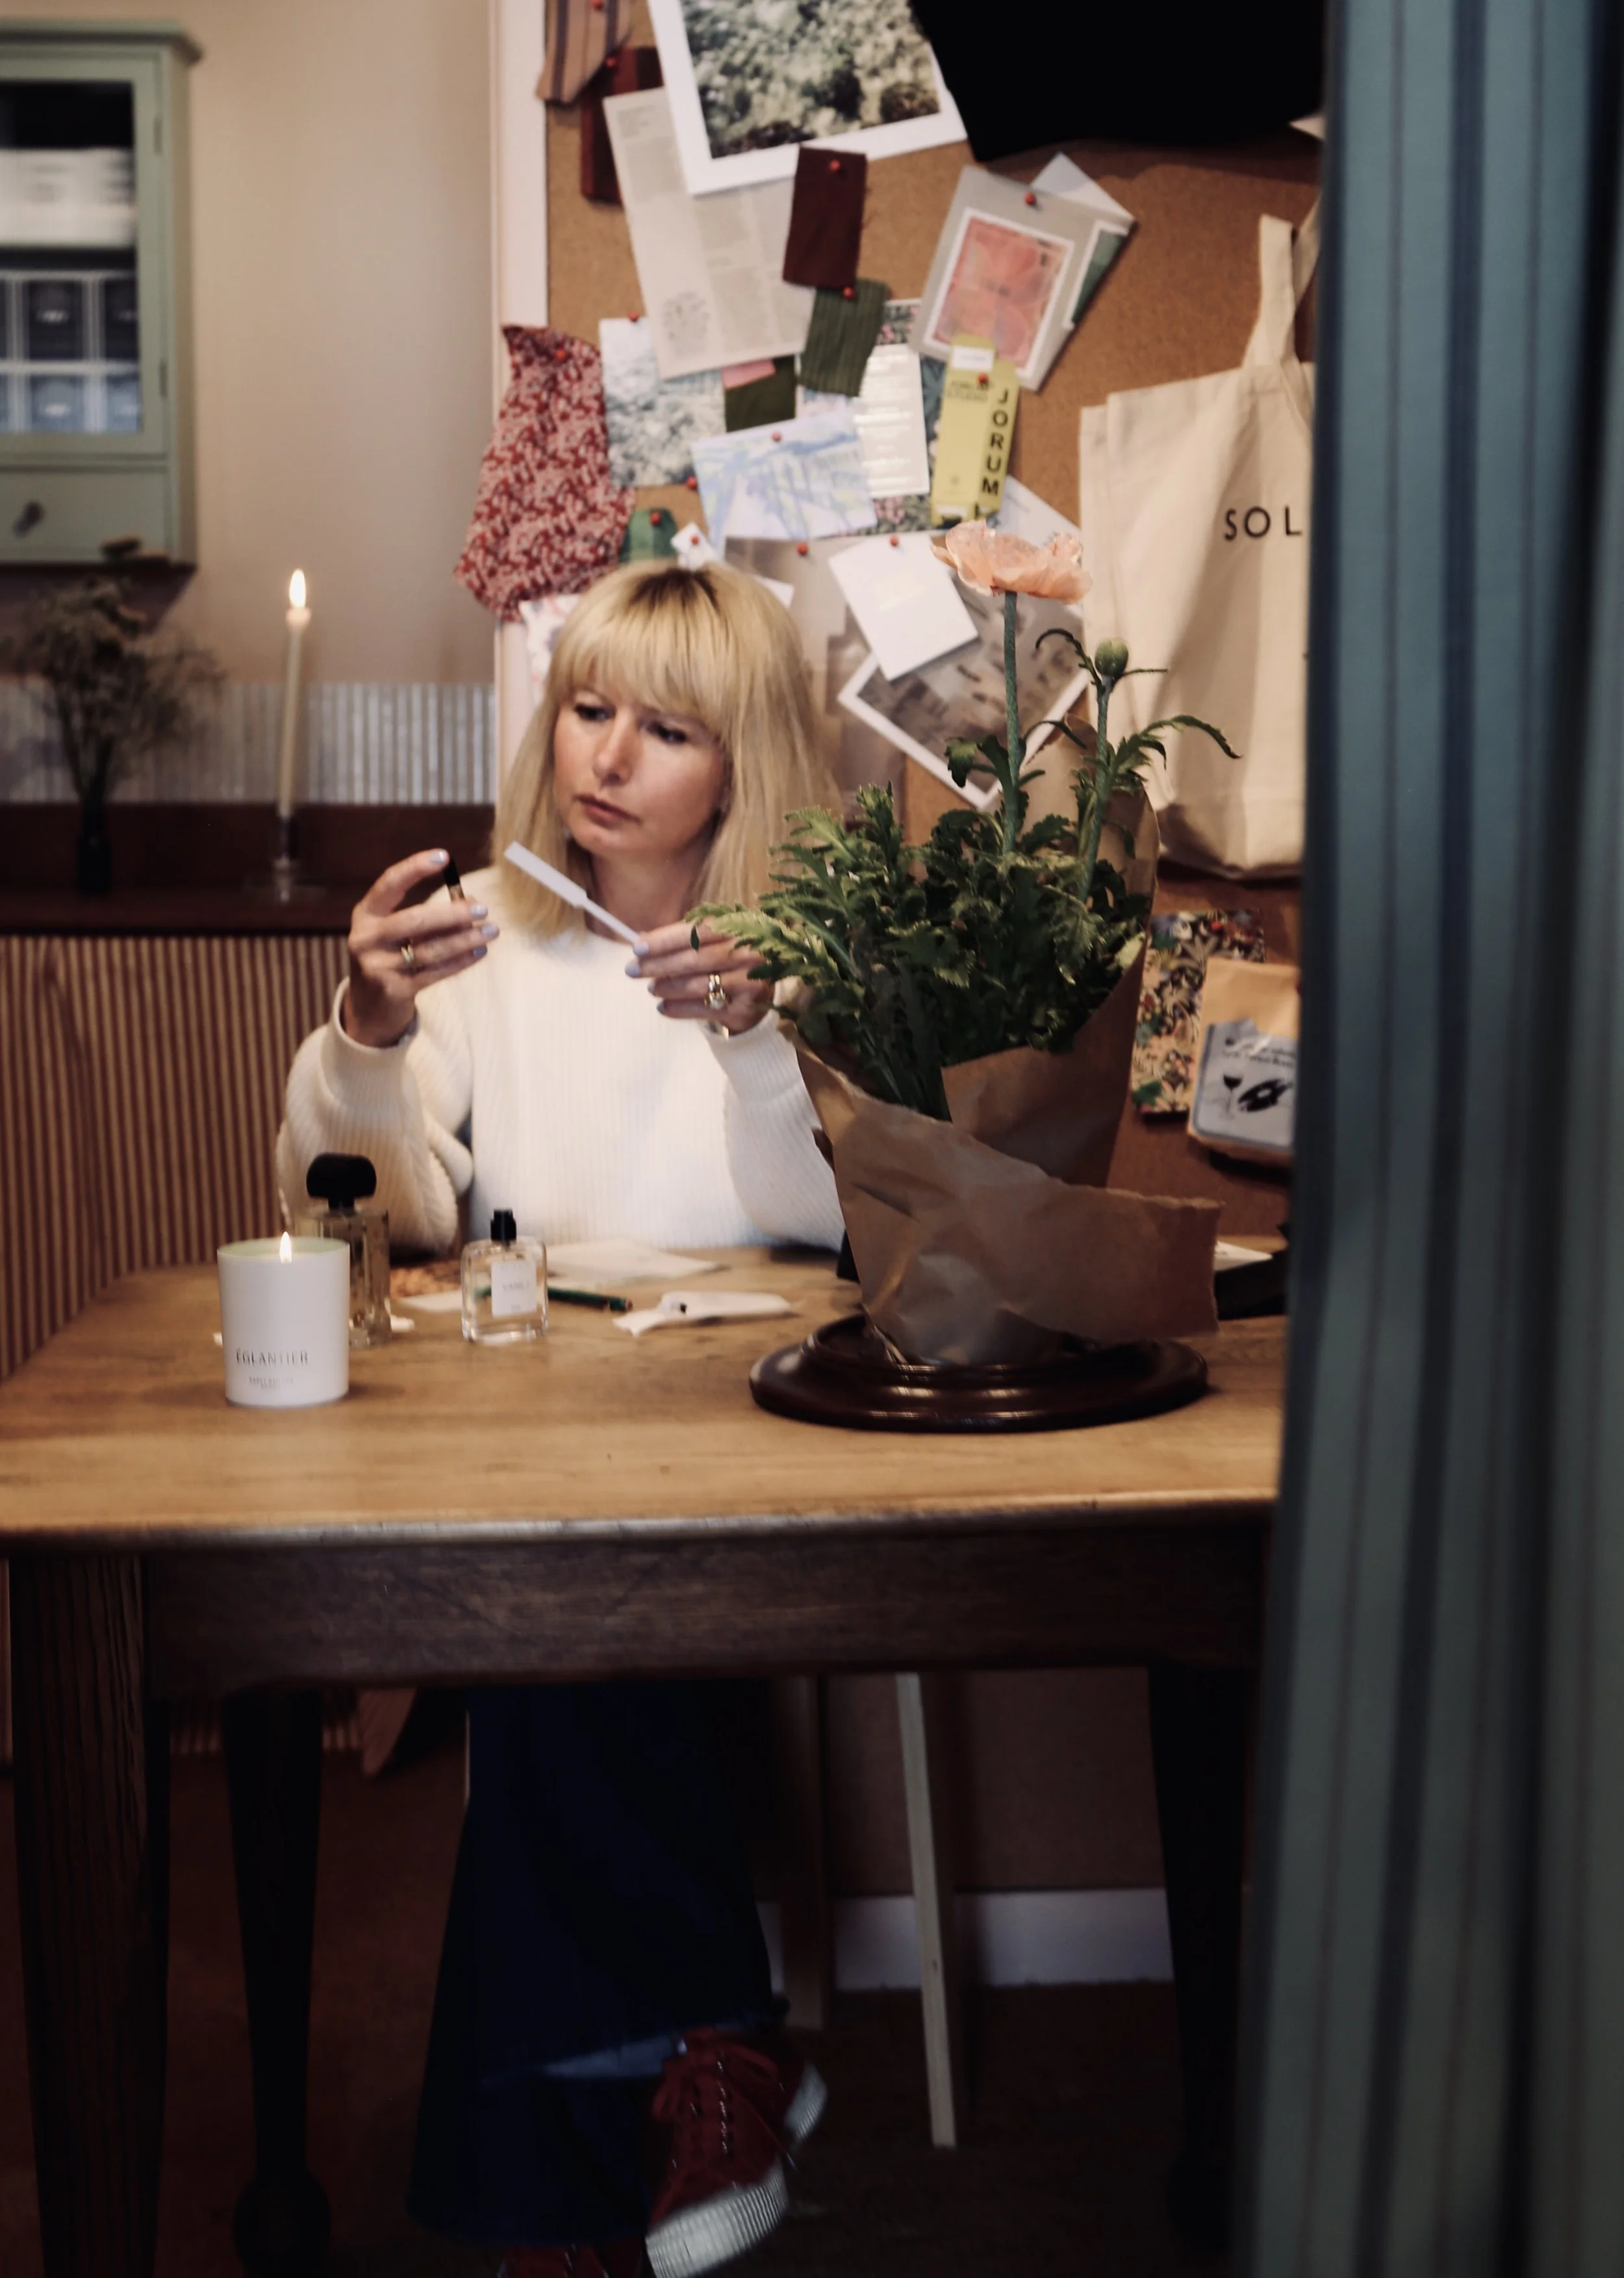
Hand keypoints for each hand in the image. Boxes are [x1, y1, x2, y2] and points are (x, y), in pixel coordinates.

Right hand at [342, 850, 498, 1047]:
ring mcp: (378, 966)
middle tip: (482, 908)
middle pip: (414, 920)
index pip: (389, 884)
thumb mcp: (395, 932)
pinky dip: (460, 961)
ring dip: (465, 939)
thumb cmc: (390, 957)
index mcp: (365, 914)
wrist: (368, 1007)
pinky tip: (479, 952)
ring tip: (491, 931)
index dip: (415, 868)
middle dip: (452, 913)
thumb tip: (470, 901)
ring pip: (430, 949)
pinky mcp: (394, 990)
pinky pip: (435, 972)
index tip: (443, 856)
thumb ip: (425, 916)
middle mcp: (366, 938)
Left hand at [629, 919, 772, 1035]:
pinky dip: (681, 1009)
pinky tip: (664, 1007)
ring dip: (670, 987)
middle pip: (697, 958)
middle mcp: (747, 952)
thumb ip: (681, 940)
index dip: (666, 939)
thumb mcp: (710, 943)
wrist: (759, 992)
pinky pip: (706, 1009)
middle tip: (633, 970)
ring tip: (652, 989)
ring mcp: (750, 980)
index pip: (697, 930)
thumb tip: (641, 941)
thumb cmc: (728, 960)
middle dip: (660, 964)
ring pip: (701, 984)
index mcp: (738, 928)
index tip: (638, 948)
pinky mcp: (746, 1007)